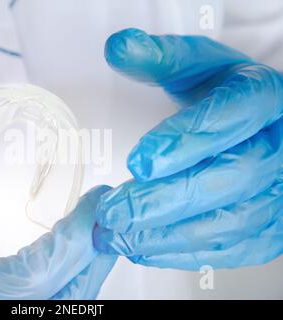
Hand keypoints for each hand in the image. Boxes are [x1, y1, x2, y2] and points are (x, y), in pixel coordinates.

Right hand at [0, 104, 115, 298]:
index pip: (36, 280)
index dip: (75, 241)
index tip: (100, 205)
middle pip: (58, 302)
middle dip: (91, 259)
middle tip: (107, 215)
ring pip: (52, 311)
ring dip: (81, 274)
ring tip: (94, 234)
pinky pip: (36, 312)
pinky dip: (60, 287)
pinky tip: (62, 262)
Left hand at [93, 28, 282, 269]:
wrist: (263, 123)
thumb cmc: (227, 94)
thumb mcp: (199, 66)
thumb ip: (159, 58)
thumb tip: (118, 48)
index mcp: (263, 98)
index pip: (231, 117)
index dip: (185, 141)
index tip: (139, 161)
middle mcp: (279, 147)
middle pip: (228, 178)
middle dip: (164, 199)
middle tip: (116, 210)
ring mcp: (279, 191)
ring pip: (230, 222)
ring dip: (167, 234)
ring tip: (119, 235)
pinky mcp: (270, 226)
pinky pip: (231, 249)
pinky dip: (184, 253)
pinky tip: (144, 247)